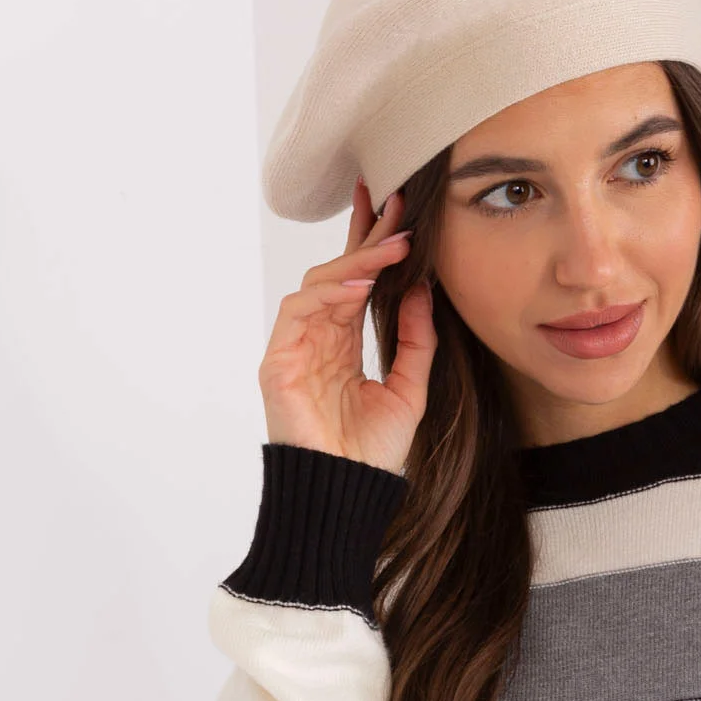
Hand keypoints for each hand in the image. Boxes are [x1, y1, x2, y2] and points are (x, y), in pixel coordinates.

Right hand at [258, 176, 435, 475]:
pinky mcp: (278, 362)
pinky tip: (360, 285)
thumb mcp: (410, 389)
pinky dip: (328, 293)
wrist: (347, 493)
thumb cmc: (373, 453)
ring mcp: (294, 349)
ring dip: (355, 261)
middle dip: (366, 237)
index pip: (356, 282)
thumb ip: (416, 340)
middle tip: (396, 207)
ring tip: (391, 247)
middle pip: (337, 273)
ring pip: (317, 284)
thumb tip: (422, 287)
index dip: (372, 244)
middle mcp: (316, 340)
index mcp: (342, 344)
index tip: (398, 210)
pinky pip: (297, 311)